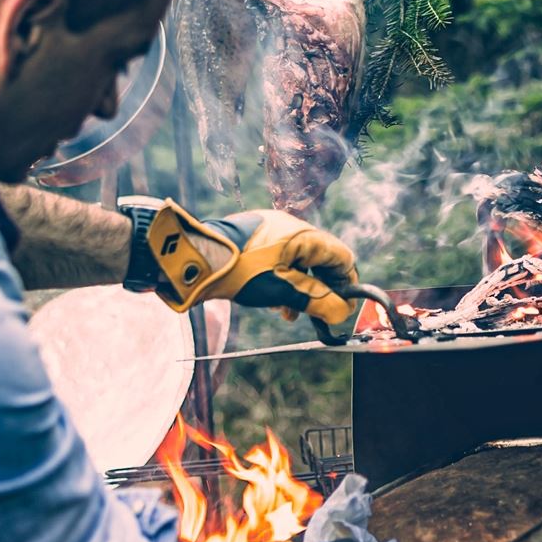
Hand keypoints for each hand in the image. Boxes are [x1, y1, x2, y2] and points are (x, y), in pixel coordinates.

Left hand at [133, 201, 359, 324]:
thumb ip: (317, 300)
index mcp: (303, 235)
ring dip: (300, 288)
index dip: (347, 284)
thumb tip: (342, 311)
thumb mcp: (283, 291)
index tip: (343, 308)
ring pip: (298, 261)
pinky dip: (283, 279)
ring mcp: (270, 230)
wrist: (194, 258)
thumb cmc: (241, 272)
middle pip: (320, 259)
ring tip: (290, 313)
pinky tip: (272, 300)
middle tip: (316, 314)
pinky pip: (279, 259)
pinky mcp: (252, 237)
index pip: (341, 257)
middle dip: (321, 289)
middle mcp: (289, 227)